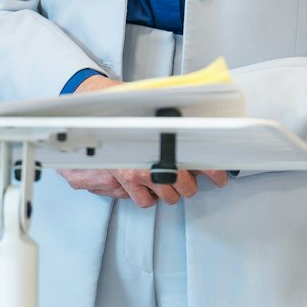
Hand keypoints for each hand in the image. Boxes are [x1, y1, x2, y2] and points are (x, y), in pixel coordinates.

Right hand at [58, 75, 227, 205]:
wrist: (86, 113)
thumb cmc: (115, 108)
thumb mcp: (148, 107)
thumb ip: (172, 117)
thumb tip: (199, 111)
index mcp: (158, 142)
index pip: (196, 161)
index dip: (212, 171)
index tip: (220, 175)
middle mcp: (147, 162)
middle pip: (183, 186)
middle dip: (189, 184)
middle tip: (191, 178)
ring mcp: (134, 176)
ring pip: (165, 197)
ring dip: (169, 191)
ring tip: (169, 182)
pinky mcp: (121, 184)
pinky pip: (142, 200)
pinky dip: (147, 196)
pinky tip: (148, 186)